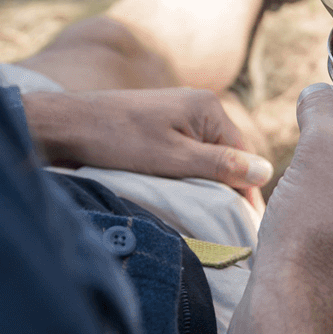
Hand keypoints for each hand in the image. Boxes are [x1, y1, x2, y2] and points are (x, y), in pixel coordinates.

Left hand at [21, 89, 272, 200]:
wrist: (66, 125)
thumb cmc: (118, 141)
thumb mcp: (174, 158)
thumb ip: (221, 165)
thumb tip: (266, 171)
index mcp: (209, 108)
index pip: (244, 155)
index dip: (248, 191)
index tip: (251, 225)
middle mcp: (200, 106)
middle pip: (228, 155)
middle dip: (231, 188)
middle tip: (234, 228)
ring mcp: (181, 113)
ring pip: (208, 156)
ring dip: (211, 183)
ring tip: (214, 217)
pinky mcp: (163, 124)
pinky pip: (190, 152)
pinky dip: (192, 174)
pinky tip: (190, 194)